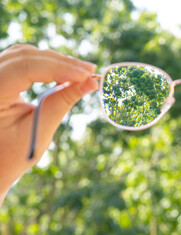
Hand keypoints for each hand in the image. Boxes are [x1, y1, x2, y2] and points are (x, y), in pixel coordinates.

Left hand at [0, 44, 97, 203]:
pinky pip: (23, 61)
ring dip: (55, 61)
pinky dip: (46, 65)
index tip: (87, 76)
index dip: (59, 68)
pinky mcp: (0, 76)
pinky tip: (65, 72)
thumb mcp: (39, 130)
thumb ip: (63, 102)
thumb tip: (91, 82)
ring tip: (82, 72)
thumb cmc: (11, 154)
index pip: (25, 68)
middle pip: (26, 56)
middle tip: (91, 71)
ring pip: (25, 55)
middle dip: (61, 62)